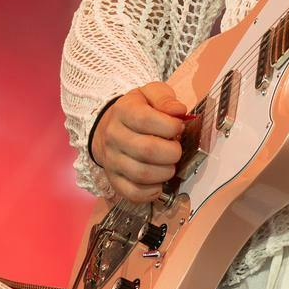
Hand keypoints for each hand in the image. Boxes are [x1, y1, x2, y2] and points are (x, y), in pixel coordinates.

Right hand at [91, 81, 187, 202]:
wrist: (109, 128)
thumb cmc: (137, 110)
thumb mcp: (150, 94)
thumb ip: (165, 98)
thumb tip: (179, 111)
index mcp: (123, 111)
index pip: (146, 120)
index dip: (170, 126)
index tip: (178, 127)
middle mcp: (113, 136)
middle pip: (147, 150)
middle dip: (172, 152)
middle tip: (176, 149)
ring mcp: (111, 160)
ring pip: (141, 174)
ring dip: (165, 172)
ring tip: (169, 164)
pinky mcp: (114, 179)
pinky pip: (133, 193)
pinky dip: (152, 191)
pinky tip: (159, 181)